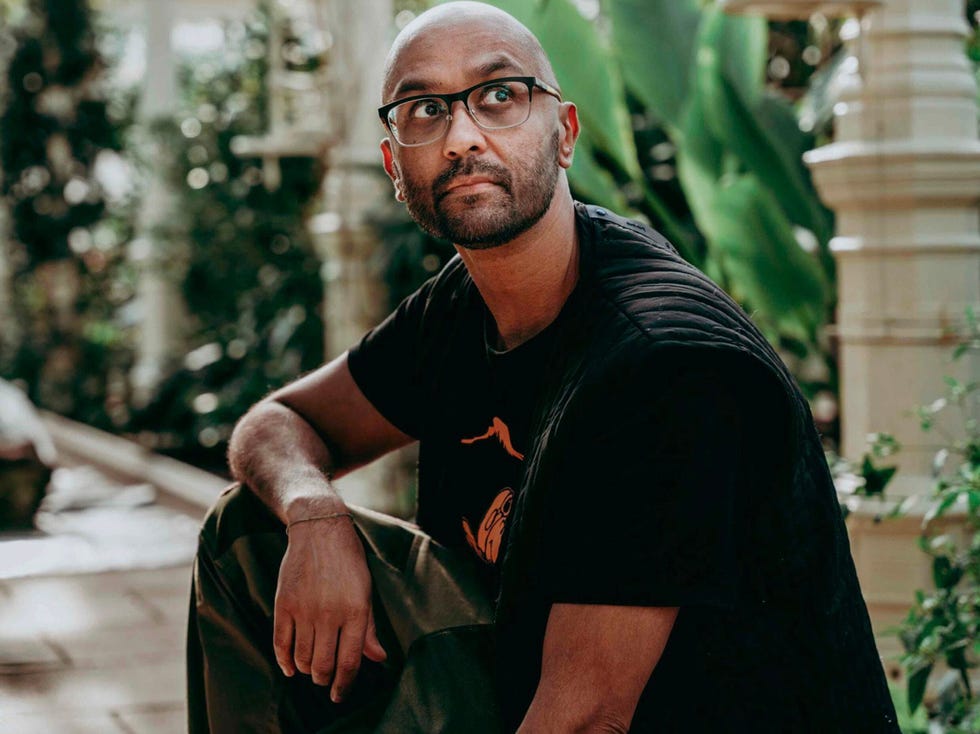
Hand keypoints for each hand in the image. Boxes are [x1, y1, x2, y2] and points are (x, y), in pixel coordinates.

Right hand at [273, 514, 386, 702]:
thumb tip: (378, 658)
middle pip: (324, 665)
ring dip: (307, 670)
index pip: (350, 661)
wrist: (319, 529)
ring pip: (303, 658)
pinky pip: (281, 643)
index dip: (345, 684)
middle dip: (325, 680)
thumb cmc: (348, 560)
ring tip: (312, 669)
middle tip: (326, 681)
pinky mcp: (284, 604)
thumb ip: (369, 628)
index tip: (340, 694)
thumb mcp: (366, 590)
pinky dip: (285, 661)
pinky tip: (291, 668)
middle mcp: (329, 613)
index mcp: (355, 611)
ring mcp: (304, 609)